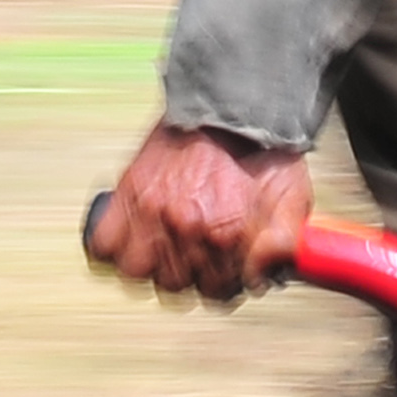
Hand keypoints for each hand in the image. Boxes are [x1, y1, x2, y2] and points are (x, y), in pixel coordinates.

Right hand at [88, 123, 309, 301]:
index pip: (217, 293)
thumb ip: (283, 244)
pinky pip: (104, 244)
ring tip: (163, 252)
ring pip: (136, 271)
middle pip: (175, 286)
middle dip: (187, 276)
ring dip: (149, 266)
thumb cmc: (263, 150)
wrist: (233, 103)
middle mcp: (188, 228)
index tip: (221, 274)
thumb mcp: (291, 199)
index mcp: (229, 234)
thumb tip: (264, 278)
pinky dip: (113, 248)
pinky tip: (133, 240)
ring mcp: (152, 212)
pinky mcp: (127, 193)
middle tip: (194, 258)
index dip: (221, 285)